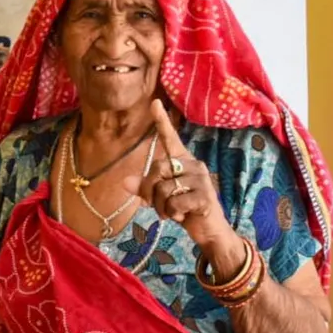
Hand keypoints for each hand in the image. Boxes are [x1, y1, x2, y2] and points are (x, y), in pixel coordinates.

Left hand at [128, 100, 239, 259]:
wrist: (208, 229)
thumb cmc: (183, 209)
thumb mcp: (160, 198)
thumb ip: (143, 188)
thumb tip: (124, 181)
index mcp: (182, 161)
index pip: (170, 138)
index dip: (162, 122)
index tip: (154, 103)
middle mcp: (193, 164)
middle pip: (156, 169)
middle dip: (149, 191)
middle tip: (156, 205)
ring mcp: (201, 179)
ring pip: (163, 189)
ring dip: (161, 207)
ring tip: (171, 212)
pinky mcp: (205, 196)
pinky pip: (174, 203)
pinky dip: (172, 214)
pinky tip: (182, 216)